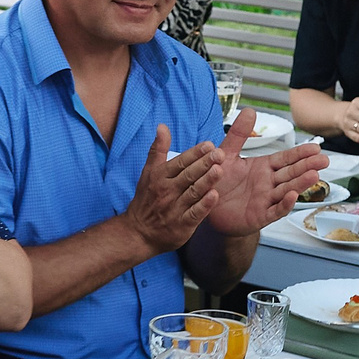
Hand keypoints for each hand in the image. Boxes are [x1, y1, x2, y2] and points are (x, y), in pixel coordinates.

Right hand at [122, 124, 220, 252]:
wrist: (138, 232)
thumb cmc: (146, 199)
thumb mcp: (148, 172)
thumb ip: (158, 149)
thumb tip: (162, 126)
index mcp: (160, 176)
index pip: (180, 162)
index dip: (195, 153)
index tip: (209, 144)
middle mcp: (167, 190)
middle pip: (188, 175)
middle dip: (204, 164)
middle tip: (219, 153)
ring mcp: (174, 208)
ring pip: (193, 192)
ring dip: (206, 181)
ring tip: (219, 170)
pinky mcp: (181, 224)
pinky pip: (194, 214)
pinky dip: (204, 205)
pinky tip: (214, 196)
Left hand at [207, 122, 329, 236]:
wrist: (206, 208)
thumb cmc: (219, 182)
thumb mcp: (226, 155)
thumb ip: (238, 134)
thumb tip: (250, 110)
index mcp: (263, 167)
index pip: (285, 158)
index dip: (300, 153)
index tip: (316, 147)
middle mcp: (268, 183)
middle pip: (291, 173)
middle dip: (308, 166)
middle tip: (324, 160)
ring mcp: (266, 200)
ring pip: (287, 190)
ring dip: (301, 183)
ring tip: (314, 175)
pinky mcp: (260, 216)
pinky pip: (275, 210)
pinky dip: (284, 205)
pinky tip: (293, 196)